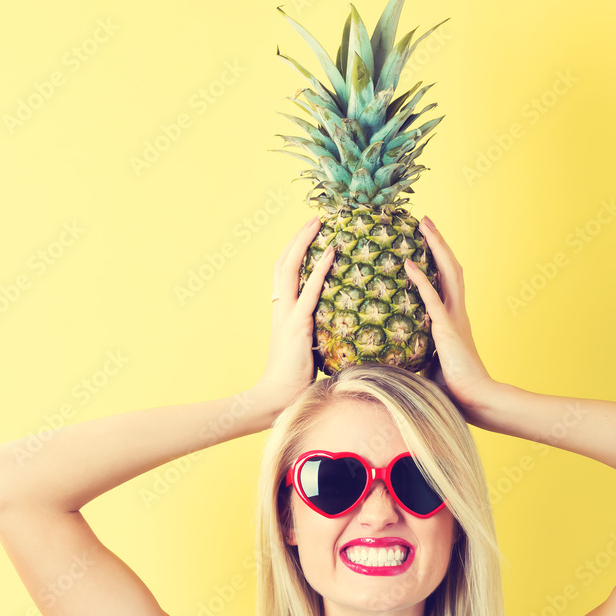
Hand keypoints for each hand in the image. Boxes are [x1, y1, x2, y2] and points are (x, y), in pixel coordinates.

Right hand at [255, 216, 334, 413]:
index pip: (284, 273)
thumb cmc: (294, 380)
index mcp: (281, 313)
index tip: (309, 234)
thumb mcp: (306, 349)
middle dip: (298, 238)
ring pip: (291, 268)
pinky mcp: (297, 325)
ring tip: (319, 222)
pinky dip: (320, 269)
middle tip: (315, 218)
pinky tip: (332, 252)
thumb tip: (338, 328)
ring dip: (305, 242)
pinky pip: (310, 291)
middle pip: (284, 262)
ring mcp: (287, 315)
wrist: (277, 397)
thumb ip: (316, 334)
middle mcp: (281, 308)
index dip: (294, 251)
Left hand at [404, 216, 496, 423]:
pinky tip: (408, 263)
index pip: (445, 282)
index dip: (437, 260)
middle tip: (424, 221)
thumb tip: (386, 357)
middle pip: (450, 268)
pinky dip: (420, 279)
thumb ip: (412, 355)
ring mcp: (454, 319)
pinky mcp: (448, 329)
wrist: (475, 401)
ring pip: (448, 273)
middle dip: (438, 243)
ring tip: (423, 225)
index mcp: (452, 321)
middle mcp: (456, 314)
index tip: (424, 242)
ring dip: (436, 247)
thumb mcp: (426, 367)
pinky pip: (432, 298)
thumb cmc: (452, 391)